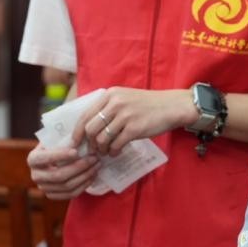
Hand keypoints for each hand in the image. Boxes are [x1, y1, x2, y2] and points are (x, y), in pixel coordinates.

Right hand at [28, 143, 99, 199]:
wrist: (55, 158)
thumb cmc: (58, 145)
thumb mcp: (57, 138)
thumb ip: (64, 139)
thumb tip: (77, 141)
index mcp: (33, 158)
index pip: (44, 158)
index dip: (59, 156)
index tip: (76, 151)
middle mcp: (35, 175)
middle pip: (58, 175)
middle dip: (79, 167)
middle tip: (94, 158)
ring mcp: (43, 188)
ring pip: (66, 186)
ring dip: (85, 176)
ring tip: (97, 165)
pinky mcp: (53, 195)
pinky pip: (71, 194)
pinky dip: (84, 185)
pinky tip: (93, 175)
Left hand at [73, 87, 195, 156]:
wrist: (172, 106)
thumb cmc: (147, 104)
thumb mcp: (125, 98)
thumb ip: (107, 108)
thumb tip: (88, 128)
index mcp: (110, 95)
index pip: (85, 115)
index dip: (77, 131)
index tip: (75, 143)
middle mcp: (116, 103)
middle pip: (90, 129)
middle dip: (89, 143)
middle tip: (93, 150)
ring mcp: (125, 116)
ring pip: (102, 138)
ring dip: (102, 149)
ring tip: (106, 151)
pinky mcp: (135, 128)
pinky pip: (116, 144)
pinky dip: (113, 151)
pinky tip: (116, 152)